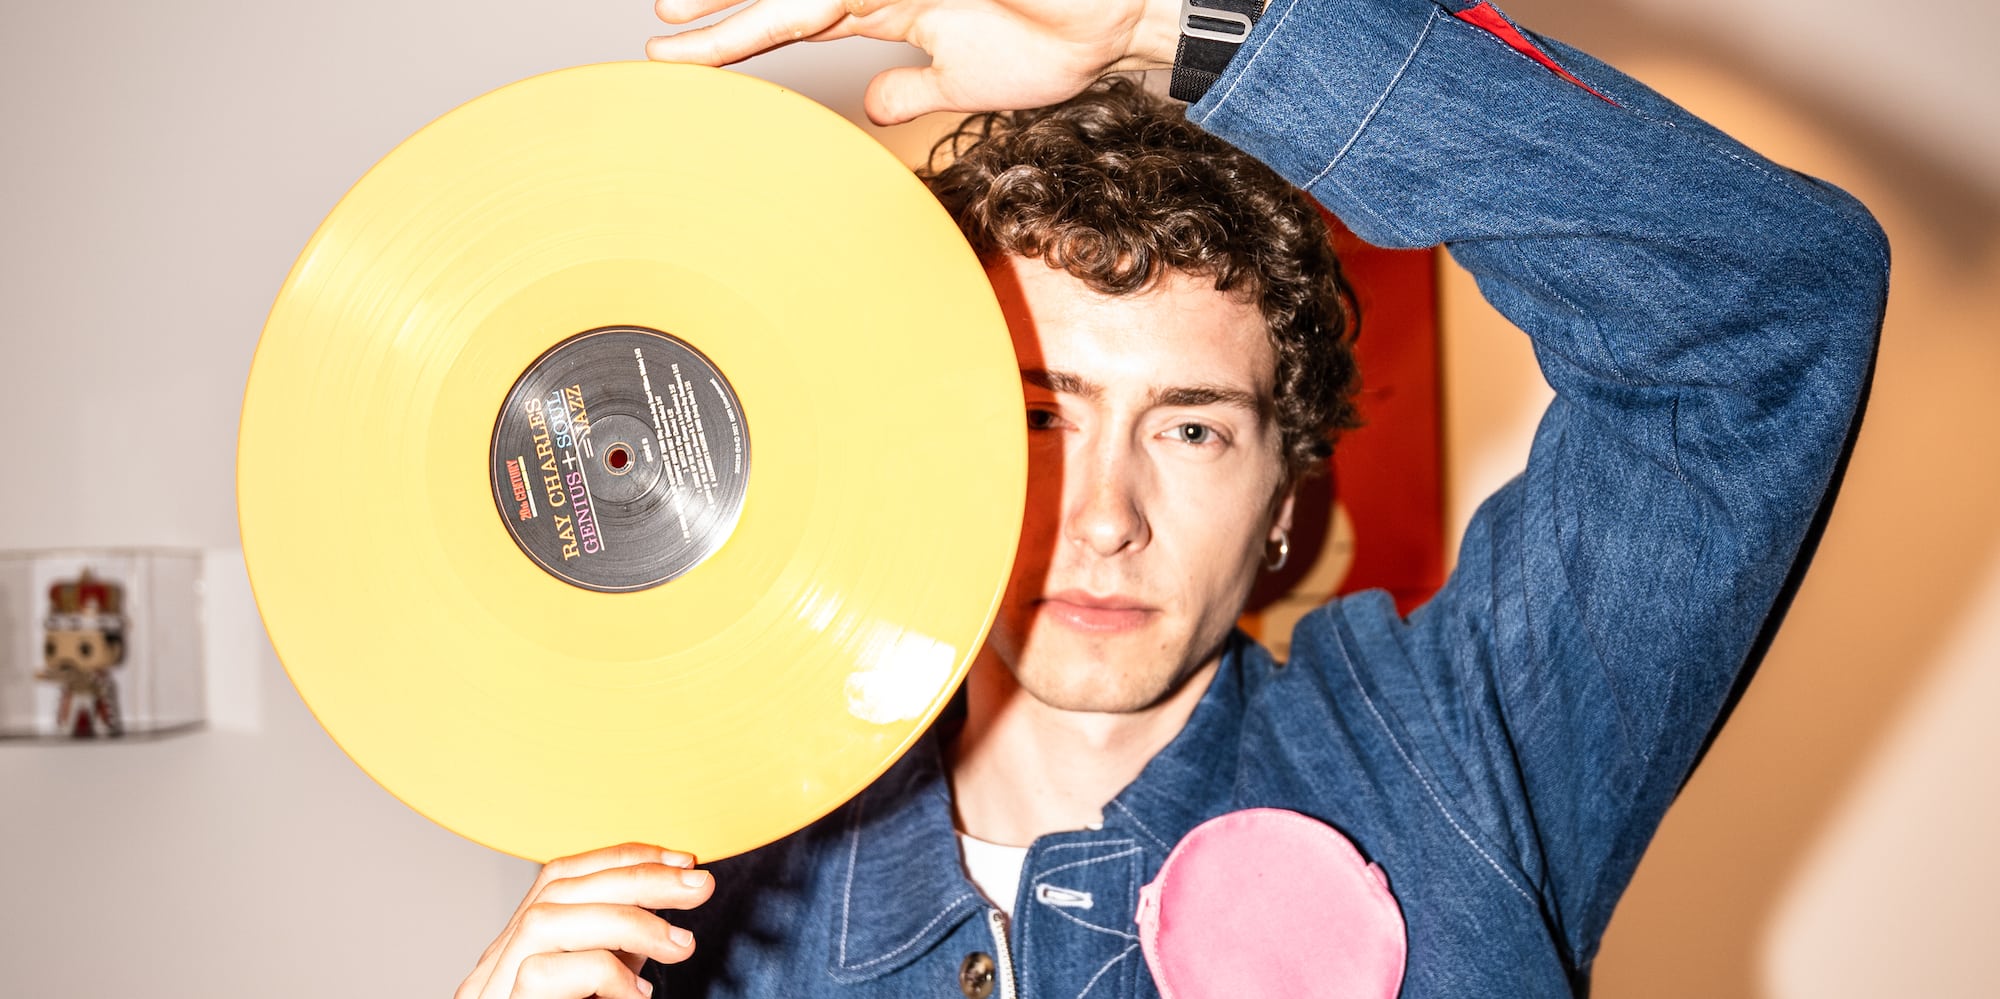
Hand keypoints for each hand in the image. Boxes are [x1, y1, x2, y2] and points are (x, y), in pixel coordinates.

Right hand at [454, 842, 714, 998]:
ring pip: (545, 921)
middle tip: (701, 888)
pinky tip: (638, 997)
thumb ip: (624, 951)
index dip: (620, 856)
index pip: (558, 875)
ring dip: (625, 920)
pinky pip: (544, 973)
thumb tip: (680, 896)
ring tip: (681, 946)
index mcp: (519, 953)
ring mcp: (492, 994)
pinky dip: (603, 973)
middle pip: (556, 889)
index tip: (681, 859)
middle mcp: (495, 969)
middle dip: (637, 877)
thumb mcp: (608, 991)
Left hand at [646, 0, 1182, 123]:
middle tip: (659, 25)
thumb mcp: (964, 77)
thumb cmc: (1055, 40)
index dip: (731, 35)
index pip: (792, 19)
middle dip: (719, 11)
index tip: (675, 56)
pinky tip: (780, 7)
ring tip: (684, 10)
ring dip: (749, 0)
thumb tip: (872, 105)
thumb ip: (914, 87)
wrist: (1116, 22)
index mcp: (888, 3)